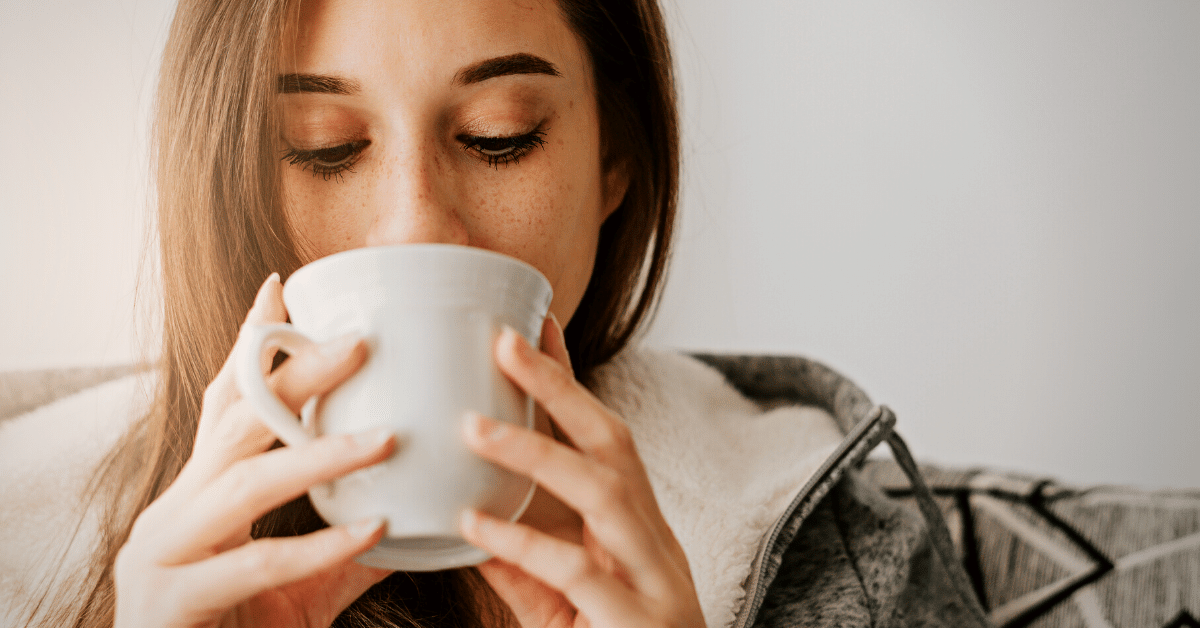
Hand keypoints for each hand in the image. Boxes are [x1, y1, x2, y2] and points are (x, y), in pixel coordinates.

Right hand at [114, 274, 394, 627]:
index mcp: (198, 497)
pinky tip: (373, 531)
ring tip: (387, 439)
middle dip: (295, 377)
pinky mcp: (172, 602)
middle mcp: (174, 512)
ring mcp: (163, 554)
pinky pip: (255, 564)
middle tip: (360, 343)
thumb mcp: (299, 590)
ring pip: (246, 485)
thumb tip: (412, 523)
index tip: (282, 287)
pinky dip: (319, 548)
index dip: (249, 347)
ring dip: (320, 457)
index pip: (223, 406)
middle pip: (235, 425)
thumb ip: (345, 556)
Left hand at [459, 317, 705, 627]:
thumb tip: (471, 525)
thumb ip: (526, 566)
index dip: (565, 378)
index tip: (528, 321)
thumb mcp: (564, 605)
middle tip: (503, 339)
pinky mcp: (637, 617)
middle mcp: (647, 534)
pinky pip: (578, 570)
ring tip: (473, 426)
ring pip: (602, 491)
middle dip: (560, 385)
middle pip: (611, 439)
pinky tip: (474, 524)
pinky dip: (524, 544)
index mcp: (630, 524)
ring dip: (538, 451)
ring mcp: (650, 573)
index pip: (598, 435)